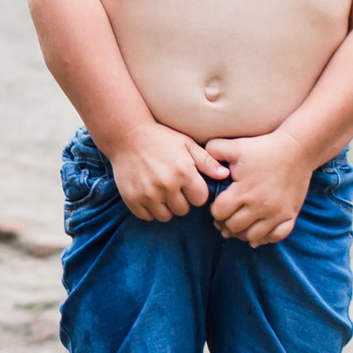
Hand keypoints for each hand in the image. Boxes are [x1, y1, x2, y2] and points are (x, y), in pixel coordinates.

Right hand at [101, 121, 225, 221]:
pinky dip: (149, 210)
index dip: (196, 193)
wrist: (126, 135)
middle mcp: (167, 186)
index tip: (189, 185)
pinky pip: (147, 216)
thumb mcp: (187, 144)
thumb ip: (207, 161)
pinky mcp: (132, 199)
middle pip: (183, 210)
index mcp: (184, 173)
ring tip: (161, 193)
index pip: (200, 200)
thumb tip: (225, 175)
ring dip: (166, 207)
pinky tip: (149, 195)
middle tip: (173, 188)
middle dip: (181, 201)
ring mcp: (148, 194)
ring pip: (165, 216)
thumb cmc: (160, 138)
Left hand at [204, 129, 313, 244]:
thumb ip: (213, 151)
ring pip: (252, 236)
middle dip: (226, 223)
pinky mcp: (290, 214)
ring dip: (243, 233)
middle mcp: (259, 205)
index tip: (218, 205)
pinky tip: (259, 233)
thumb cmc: (264, 148)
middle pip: (234, 227)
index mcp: (243, 191)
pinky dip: (266, 238)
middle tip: (226, 217)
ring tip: (240, 224)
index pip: (219, 213)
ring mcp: (276, 213)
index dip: (215, 211)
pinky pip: (276, 236)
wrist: (298, 149)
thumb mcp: (235, 146)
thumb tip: (199, 162)